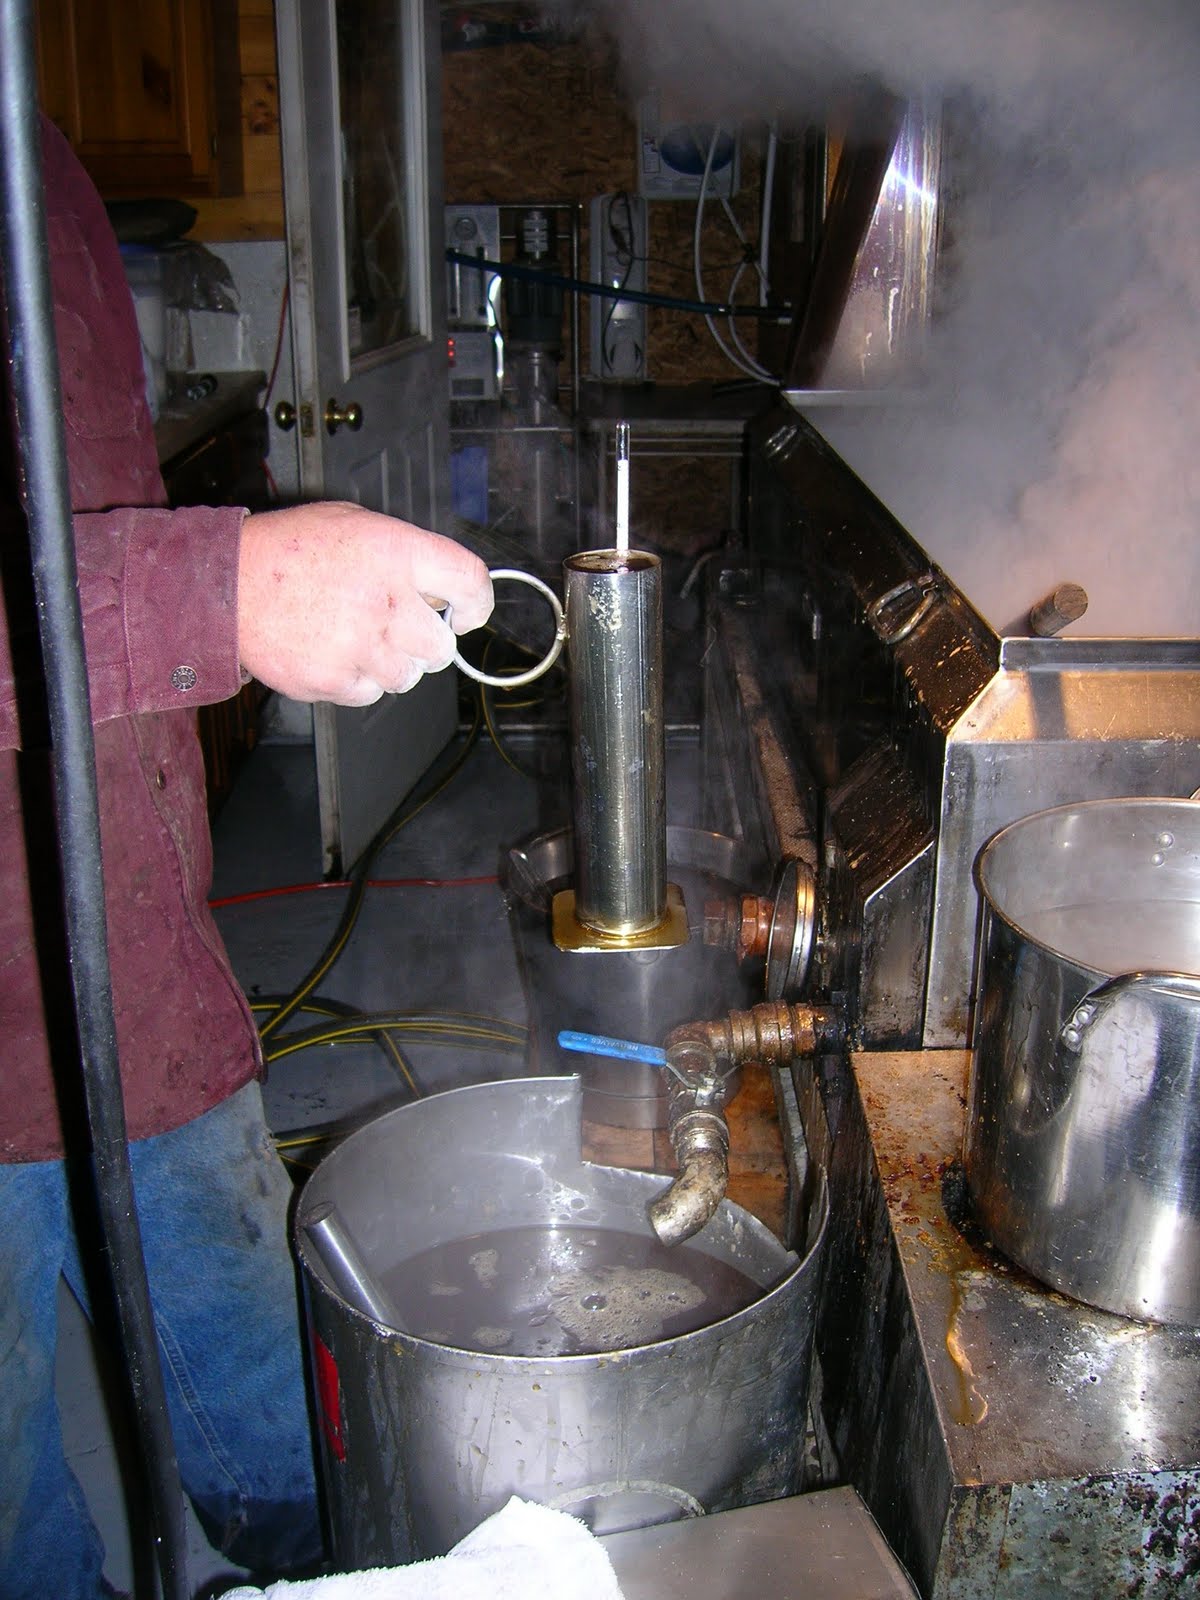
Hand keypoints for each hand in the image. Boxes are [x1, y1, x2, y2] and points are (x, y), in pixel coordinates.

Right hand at [237, 502, 492, 704]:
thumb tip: (444, 590)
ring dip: (392, 663)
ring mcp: (360, 644)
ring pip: (408, 676)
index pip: (469, 581)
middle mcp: (385, 600)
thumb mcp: (356, 524)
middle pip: (441, 647)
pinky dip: (358, 679)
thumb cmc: (291, 550)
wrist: (228, 584)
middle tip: (397, 627)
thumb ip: (406, 554)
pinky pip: (371, 692)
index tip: (465, 614)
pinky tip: (333, 650)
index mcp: (396, 552)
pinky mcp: (334, 679)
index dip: (476, 603)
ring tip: (357, 637)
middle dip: (426, 643)